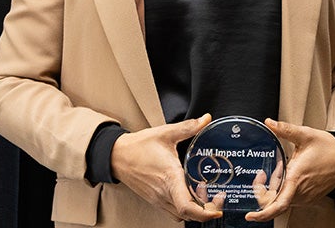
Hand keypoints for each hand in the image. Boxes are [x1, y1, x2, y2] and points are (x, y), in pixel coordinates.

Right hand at [110, 113, 224, 222]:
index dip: (205, 213)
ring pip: (181, 215)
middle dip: (206, 210)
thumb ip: (188, 127)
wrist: (117, 155)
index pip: (187, 206)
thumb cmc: (139, 146)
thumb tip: (206, 119)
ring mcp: (158, 198)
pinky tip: (189, 191)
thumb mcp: (166, 133)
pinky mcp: (154, 199)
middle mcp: (164, 193)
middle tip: (217, 197)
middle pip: (188, 215)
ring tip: (203, 192)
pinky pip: (173, 211)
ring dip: (196, 209)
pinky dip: (185, 207)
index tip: (218, 209)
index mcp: (169, 177)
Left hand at [244, 119, 334, 221]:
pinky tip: (288, 175)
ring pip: (282, 201)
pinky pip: (291, 199)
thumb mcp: (306, 135)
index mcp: (296, 178)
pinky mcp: (309, 198)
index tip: (250, 216)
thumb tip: (269, 122)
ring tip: (279, 170)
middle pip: (274, 202)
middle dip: (262, 191)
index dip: (263, 214)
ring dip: (274, 189)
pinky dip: (284, 190)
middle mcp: (300, 192)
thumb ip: (285, 129)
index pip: (278, 204)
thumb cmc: (328, 147)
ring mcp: (305, 197)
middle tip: (262, 175)